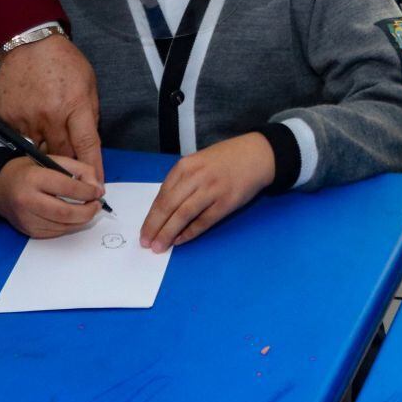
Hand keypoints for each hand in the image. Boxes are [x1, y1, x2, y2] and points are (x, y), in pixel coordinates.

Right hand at [0, 35, 103, 183]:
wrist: (27, 44)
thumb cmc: (63, 62)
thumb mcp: (88, 83)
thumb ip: (89, 113)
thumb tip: (88, 142)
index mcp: (75, 105)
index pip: (88, 144)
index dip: (94, 167)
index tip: (98, 184)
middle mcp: (50, 115)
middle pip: (63, 154)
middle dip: (71, 167)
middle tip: (77, 178)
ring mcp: (27, 118)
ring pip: (40, 151)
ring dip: (49, 157)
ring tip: (53, 158)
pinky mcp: (10, 118)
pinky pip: (21, 140)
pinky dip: (30, 142)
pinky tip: (34, 135)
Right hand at [0, 154, 104, 238]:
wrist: (1, 186)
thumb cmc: (30, 170)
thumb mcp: (54, 160)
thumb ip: (80, 170)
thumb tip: (98, 189)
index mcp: (33, 178)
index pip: (66, 188)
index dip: (87, 192)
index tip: (98, 192)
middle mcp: (27, 201)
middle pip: (65, 213)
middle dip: (87, 211)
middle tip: (97, 205)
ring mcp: (26, 219)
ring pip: (62, 226)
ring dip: (81, 220)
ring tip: (88, 210)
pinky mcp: (28, 231)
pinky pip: (56, 233)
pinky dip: (69, 226)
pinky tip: (73, 217)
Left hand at [140, 133, 276, 251]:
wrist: (257, 154)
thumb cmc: (225, 159)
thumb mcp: (198, 162)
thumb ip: (182, 181)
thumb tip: (165, 209)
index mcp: (186, 166)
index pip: (162, 196)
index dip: (151, 216)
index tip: (144, 231)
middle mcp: (196, 177)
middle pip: (169, 207)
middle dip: (155, 227)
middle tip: (146, 243)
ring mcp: (212, 190)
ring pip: (183, 215)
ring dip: (169, 233)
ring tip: (159, 246)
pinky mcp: (226, 203)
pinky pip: (203, 221)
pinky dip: (190, 233)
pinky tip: (181, 240)